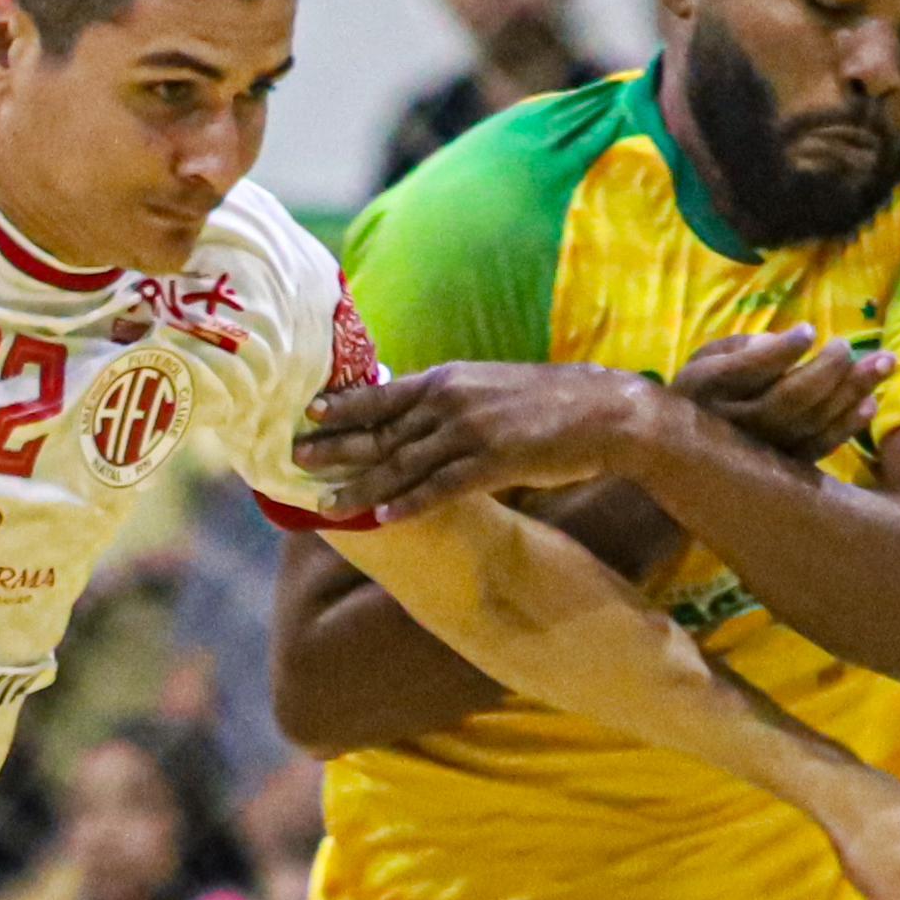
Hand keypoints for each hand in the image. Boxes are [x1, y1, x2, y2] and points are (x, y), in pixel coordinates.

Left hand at [292, 362, 669, 520]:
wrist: (603, 410)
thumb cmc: (545, 402)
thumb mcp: (486, 386)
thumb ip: (446, 399)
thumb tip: (411, 413)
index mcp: (447, 380)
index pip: (382, 393)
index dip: (343, 404)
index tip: (307, 412)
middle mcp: (451, 402)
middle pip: (381, 430)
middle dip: (336, 447)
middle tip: (295, 460)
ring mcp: (471, 433)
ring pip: (403, 464)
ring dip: (362, 487)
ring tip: (327, 506)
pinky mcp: (494, 463)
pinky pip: (442, 488)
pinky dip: (410, 504)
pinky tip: (383, 519)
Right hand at [667, 325, 891, 463]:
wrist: (684, 458)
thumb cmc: (704, 392)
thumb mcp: (707, 359)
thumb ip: (740, 348)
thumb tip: (782, 343)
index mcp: (707, 389)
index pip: (746, 370)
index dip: (781, 352)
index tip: (809, 331)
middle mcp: (733, 424)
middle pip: (788, 399)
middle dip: (828, 370)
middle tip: (847, 345)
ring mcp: (760, 450)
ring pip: (812, 423)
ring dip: (853, 392)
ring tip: (886, 362)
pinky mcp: (782, 467)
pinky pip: (819, 448)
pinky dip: (847, 426)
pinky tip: (870, 403)